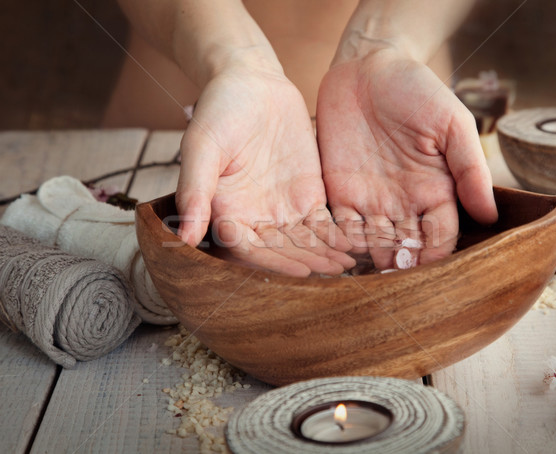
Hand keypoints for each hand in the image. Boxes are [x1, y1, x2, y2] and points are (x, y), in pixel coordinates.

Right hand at [176, 63, 354, 276]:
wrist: (252, 83)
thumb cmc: (219, 110)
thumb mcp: (202, 146)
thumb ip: (195, 190)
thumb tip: (183, 239)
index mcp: (226, 212)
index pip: (248, 249)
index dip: (273, 263)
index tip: (299, 271)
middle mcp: (254, 218)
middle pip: (280, 251)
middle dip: (307, 262)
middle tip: (335, 273)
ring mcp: (282, 209)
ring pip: (304, 241)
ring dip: (325, 255)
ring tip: (349, 265)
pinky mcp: (307, 195)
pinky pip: (323, 222)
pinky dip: (337, 235)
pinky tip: (355, 243)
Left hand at [317, 50, 497, 268]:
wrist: (367, 69)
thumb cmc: (417, 91)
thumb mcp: (451, 124)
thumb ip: (469, 168)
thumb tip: (490, 215)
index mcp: (435, 191)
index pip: (440, 237)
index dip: (437, 258)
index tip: (433, 279)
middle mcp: (403, 203)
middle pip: (406, 249)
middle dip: (403, 271)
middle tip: (398, 295)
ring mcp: (370, 200)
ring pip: (373, 245)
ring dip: (372, 265)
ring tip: (370, 288)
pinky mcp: (340, 193)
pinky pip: (341, 227)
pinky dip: (342, 246)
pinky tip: (341, 262)